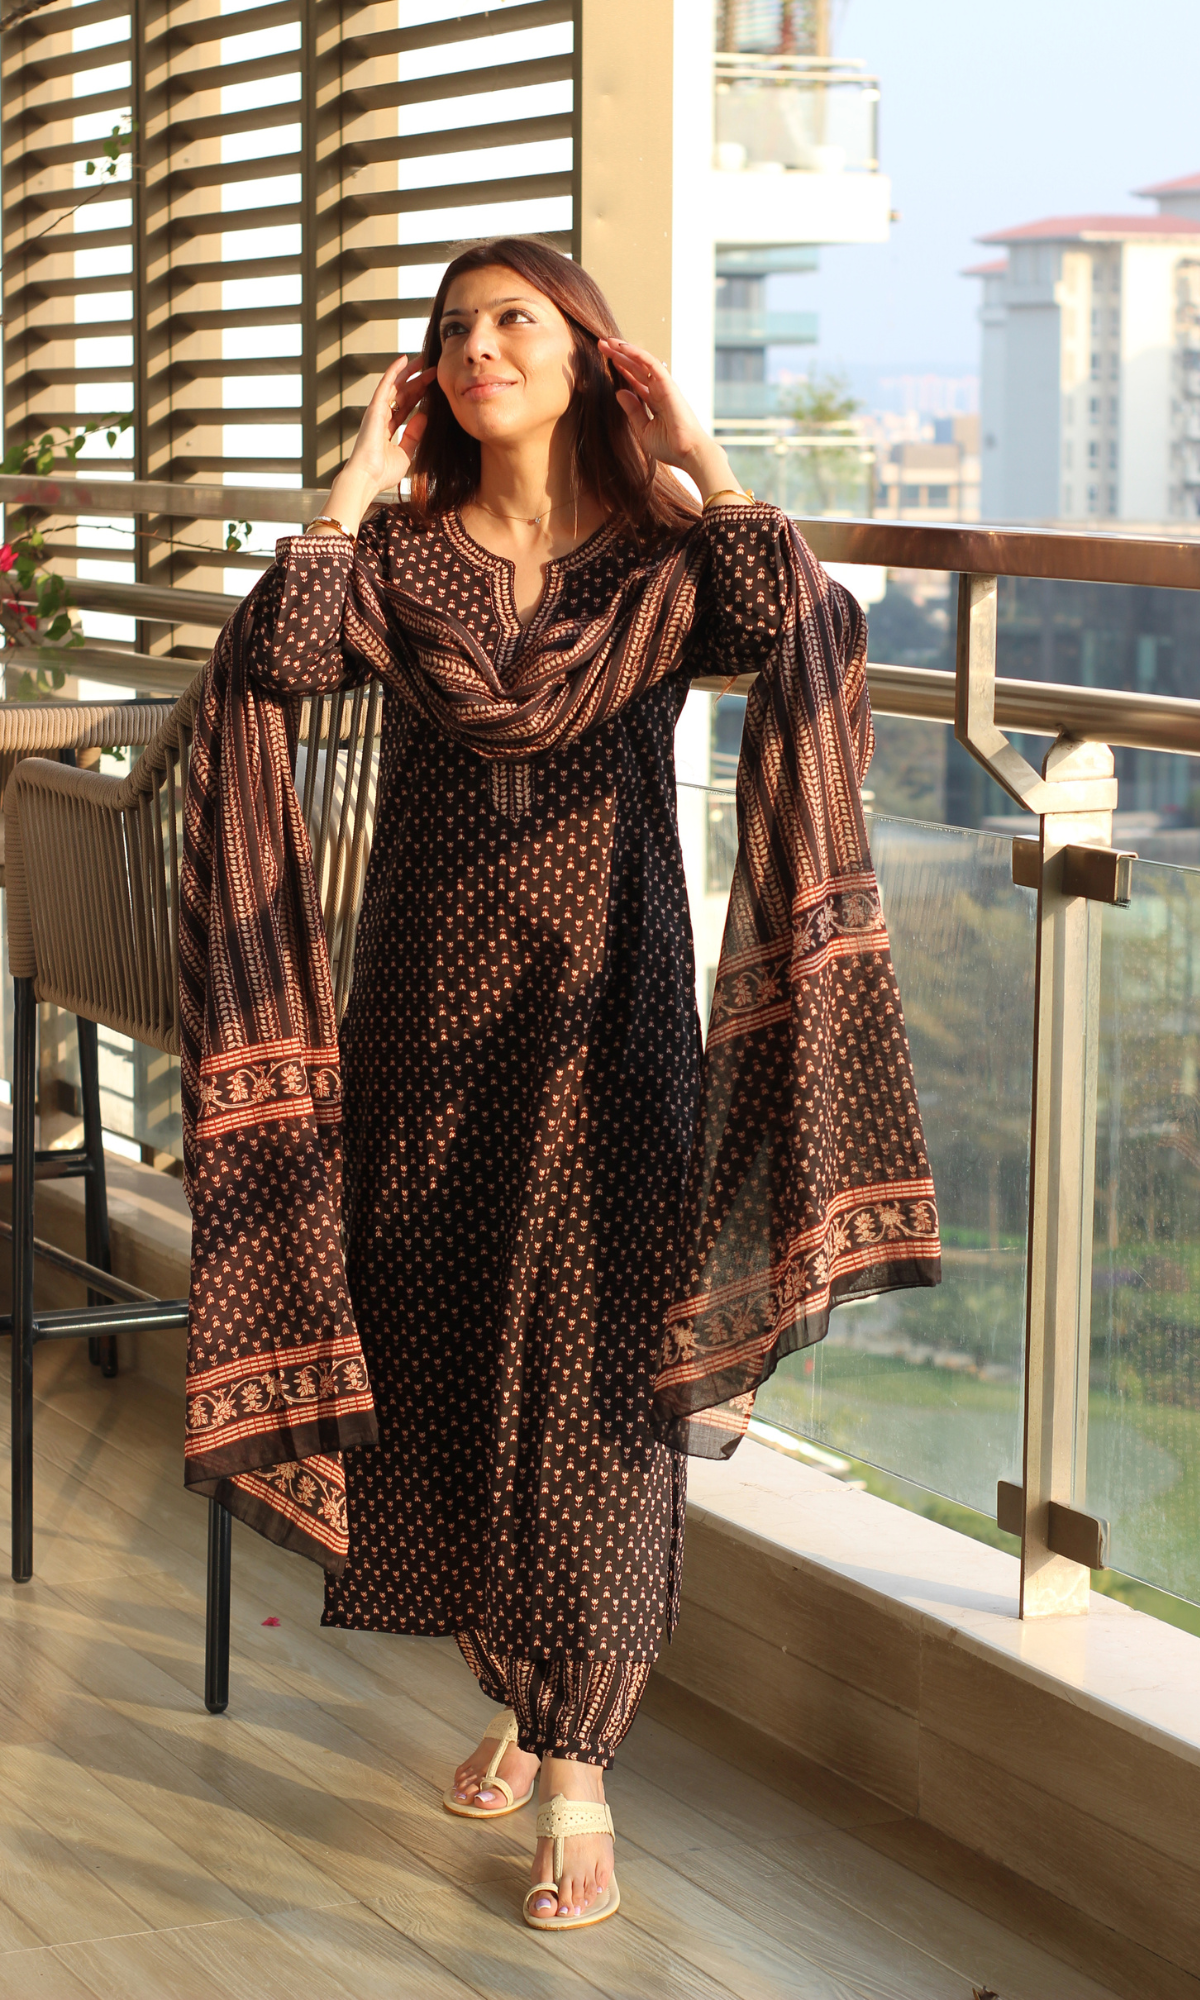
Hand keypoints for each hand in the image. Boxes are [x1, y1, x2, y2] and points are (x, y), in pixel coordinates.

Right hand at [326, 356, 434, 531]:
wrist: (368, 478)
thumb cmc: (382, 472)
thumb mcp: (406, 454)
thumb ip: (414, 435)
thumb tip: (423, 416)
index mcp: (388, 428)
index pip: (406, 406)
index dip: (419, 394)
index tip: (432, 385)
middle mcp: (382, 417)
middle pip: (402, 394)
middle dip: (417, 380)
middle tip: (431, 369)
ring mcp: (377, 411)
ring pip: (395, 386)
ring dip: (408, 372)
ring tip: (422, 360)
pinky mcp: (374, 409)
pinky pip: (385, 385)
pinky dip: (394, 372)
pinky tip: (403, 360)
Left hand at [598, 338, 743, 501]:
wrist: (688, 453)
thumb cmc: (671, 446)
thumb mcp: (643, 429)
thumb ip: (633, 410)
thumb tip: (619, 392)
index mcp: (654, 401)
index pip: (635, 379)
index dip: (621, 368)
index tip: (605, 359)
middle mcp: (659, 390)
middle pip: (636, 367)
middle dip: (618, 355)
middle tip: (601, 344)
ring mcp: (664, 386)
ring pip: (641, 362)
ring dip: (624, 350)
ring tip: (607, 341)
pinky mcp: (667, 384)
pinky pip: (650, 364)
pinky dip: (637, 354)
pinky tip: (622, 347)